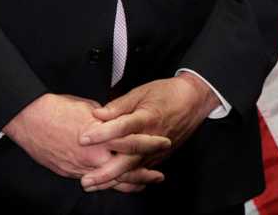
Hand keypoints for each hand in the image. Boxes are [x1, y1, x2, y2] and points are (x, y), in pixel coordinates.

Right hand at [3, 92, 168, 183]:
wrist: (30, 119)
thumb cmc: (59, 109)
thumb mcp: (90, 108)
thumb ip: (108, 119)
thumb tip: (118, 121)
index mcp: (102, 136)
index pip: (132, 142)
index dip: (149, 144)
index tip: (163, 142)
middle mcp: (92, 155)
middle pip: (124, 169)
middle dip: (144, 173)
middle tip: (158, 175)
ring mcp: (80, 167)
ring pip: (109, 181)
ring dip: (128, 183)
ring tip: (143, 184)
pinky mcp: (69, 172)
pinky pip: (93, 182)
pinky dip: (107, 184)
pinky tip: (116, 184)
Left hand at [77, 75, 219, 189]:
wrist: (194, 100)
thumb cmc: (168, 93)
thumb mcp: (142, 92)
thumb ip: (119, 106)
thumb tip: (98, 114)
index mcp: (147, 117)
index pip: (123, 128)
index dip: (102, 134)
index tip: (83, 139)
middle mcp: (153, 137)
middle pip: (128, 158)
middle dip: (106, 172)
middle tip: (85, 180)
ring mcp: (158, 150)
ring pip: (134, 169)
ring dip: (113, 179)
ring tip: (94, 186)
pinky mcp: (161, 156)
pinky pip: (142, 171)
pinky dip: (128, 180)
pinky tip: (113, 186)